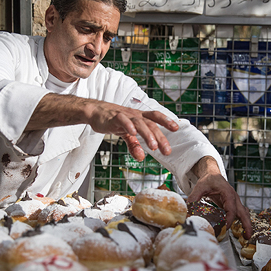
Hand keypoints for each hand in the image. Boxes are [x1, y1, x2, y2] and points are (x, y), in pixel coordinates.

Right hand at [27, 94, 178, 160]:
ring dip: (148, 135)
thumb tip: (142, 157)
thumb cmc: (112, 121)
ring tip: (154, 146)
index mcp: (139, 117)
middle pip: (151, 124)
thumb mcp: (125, 135)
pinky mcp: (114, 117)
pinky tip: (133, 133)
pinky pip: (123, 121)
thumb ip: (134, 146)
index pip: (155, 117)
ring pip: (139, 123)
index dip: (166, 121)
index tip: (176, 128)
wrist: (94, 112)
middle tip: (167, 150)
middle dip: (160, 137)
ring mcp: (125, 115)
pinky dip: (129, 127)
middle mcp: (135, 115)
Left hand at [187, 157, 252, 239]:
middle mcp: (234, 198)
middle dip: (246, 224)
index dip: (229, 219)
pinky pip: (239, 214)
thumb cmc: (209, 180)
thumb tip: (188, 210)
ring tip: (247, 236)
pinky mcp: (232, 205)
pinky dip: (242, 222)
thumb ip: (194, 197)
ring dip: (246, 224)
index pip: (231, 208)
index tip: (225, 227)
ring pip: (244, 213)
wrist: (213, 175)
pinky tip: (241, 231)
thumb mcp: (200, 187)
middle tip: (247, 236)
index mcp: (227, 193)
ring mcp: (234, 202)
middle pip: (243, 212)